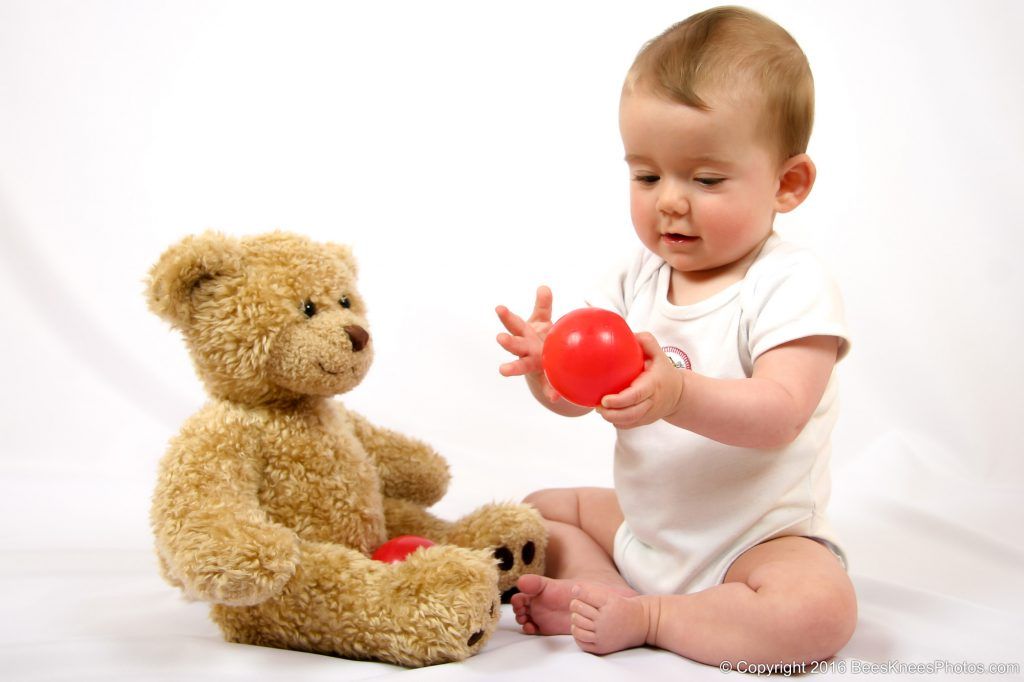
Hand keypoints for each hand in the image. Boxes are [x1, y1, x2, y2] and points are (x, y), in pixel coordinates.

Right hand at [496, 286, 559, 400]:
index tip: (499, 308)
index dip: (506, 316)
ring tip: (503, 370)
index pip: (514, 323)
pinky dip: (550, 391)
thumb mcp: (542, 321)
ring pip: (522, 365)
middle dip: (508, 341)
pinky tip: (554, 396)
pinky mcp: (544, 378)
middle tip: (499, 338)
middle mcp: (525, 350)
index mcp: (525, 334)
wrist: (545, 364)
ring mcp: (532, 364)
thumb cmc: (541, 338)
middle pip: (515, 345)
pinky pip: (547, 385)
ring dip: (513, 368)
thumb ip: (543, 305)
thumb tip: (543, 287)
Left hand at [596, 332, 683, 428]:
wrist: (679, 394)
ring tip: (599, 409)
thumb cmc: (664, 370)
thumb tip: (628, 333)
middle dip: (611, 413)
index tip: (604, 399)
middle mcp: (651, 402)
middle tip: (597, 406)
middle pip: (630, 414)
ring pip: (628, 422)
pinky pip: (628, 425)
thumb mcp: (659, 353)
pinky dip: (616, 421)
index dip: (619, 401)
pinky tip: (608, 412)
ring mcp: (648, 414)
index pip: (635, 396)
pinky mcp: (644, 421)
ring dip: (611, 418)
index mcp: (653, 385)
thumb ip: (646, 341)